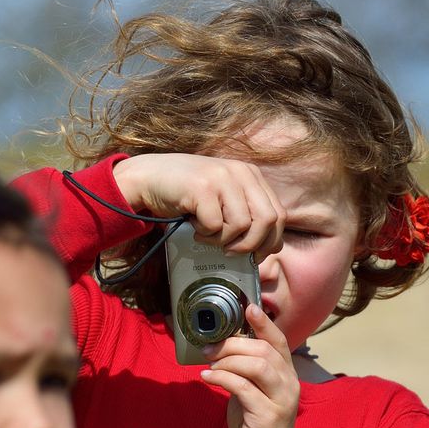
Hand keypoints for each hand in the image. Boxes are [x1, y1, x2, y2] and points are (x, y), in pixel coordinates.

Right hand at [112, 153, 284, 257]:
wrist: (149, 177)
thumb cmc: (188, 194)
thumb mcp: (225, 198)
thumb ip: (248, 213)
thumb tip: (271, 246)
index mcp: (251, 175)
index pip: (279, 214)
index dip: (271, 241)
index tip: (255, 255)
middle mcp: (241, 172)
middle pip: (268, 220)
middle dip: (250, 245)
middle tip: (230, 251)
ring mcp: (222, 178)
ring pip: (242, 225)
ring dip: (222, 239)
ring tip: (205, 232)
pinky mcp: (203, 187)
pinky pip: (216, 225)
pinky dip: (204, 234)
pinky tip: (193, 225)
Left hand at [199, 304, 298, 427]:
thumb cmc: (255, 423)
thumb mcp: (253, 390)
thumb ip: (247, 370)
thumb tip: (224, 346)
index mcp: (286, 374)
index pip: (279, 342)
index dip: (264, 324)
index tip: (249, 307)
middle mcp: (289, 384)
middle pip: (263, 350)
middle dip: (233, 344)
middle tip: (209, 347)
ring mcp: (281, 400)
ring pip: (257, 366)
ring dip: (228, 360)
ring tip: (210, 364)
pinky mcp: (267, 416)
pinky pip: (243, 388)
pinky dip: (222, 378)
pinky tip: (208, 378)